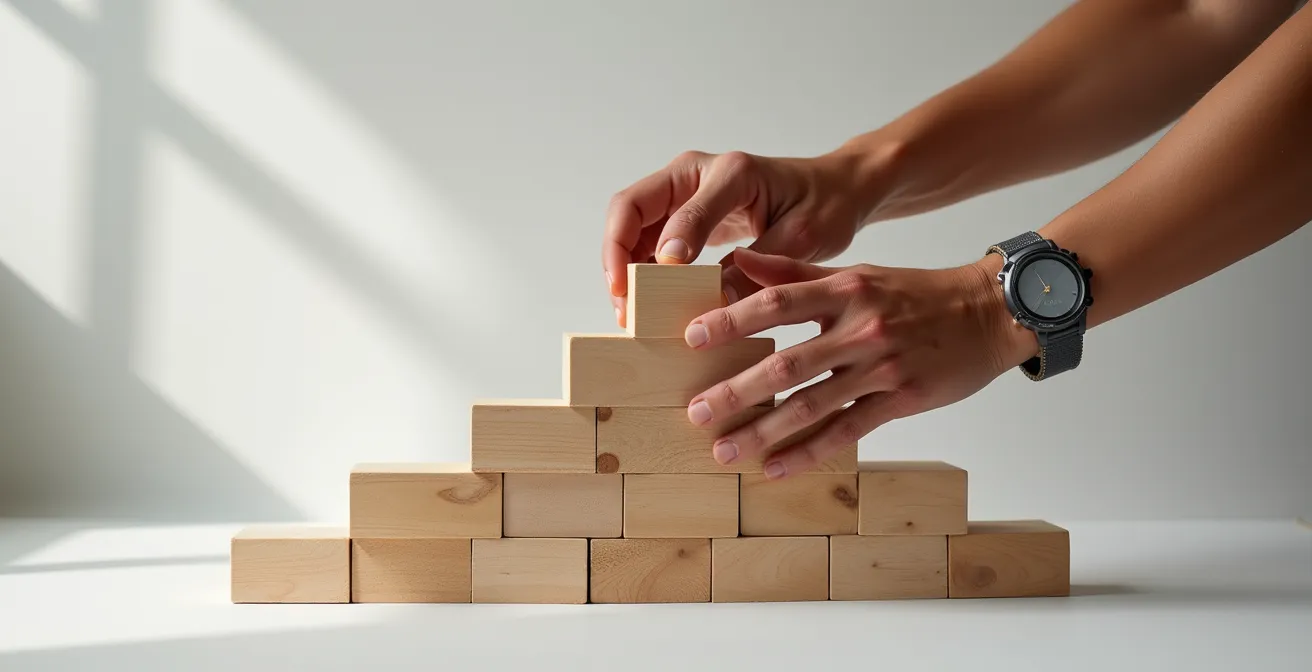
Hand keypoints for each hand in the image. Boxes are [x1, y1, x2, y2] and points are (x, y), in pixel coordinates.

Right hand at [602, 149, 879, 326]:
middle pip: (631, 206)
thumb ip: (754, 269)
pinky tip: (646, 302)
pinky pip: (649, 237)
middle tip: (623, 303)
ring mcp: (685, 189)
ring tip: (629, 311)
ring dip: (624, 266)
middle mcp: (697, 172)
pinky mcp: (685, 210)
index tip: (653, 285)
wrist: (835, 189)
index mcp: (731, 172)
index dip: (660, 247)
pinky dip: (641, 268)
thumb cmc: (824, 205)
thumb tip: (715, 307)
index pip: (678, 206)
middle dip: (617, 255)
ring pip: (632, 224)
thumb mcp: (799, 239)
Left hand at [682, 248, 1036, 477]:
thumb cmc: (914, 294)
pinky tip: (776, 468)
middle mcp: (860, 328)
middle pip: (787, 364)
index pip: (777, 303)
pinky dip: (809, 452)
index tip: (692, 338)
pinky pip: (847, 431)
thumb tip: (739, 262)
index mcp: (846, 290)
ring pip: (812, 406)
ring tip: (725, 451)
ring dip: (764, 432)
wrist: (988, 314)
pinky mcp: (901, 400)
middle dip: (737, 391)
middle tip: (696, 411)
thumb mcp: (857, 274)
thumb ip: (796, 273)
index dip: (733, 320)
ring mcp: (881, 368)